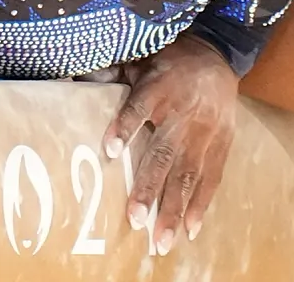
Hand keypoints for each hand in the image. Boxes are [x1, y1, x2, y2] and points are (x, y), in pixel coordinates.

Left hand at [96, 33, 239, 254]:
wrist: (217, 54)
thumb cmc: (170, 59)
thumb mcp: (141, 57)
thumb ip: (112, 72)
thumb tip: (72, 77)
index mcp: (159, 88)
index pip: (138, 107)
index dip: (126, 126)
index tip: (111, 149)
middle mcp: (182, 113)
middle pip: (164, 153)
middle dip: (149, 188)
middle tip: (134, 219)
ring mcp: (204, 132)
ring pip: (188, 174)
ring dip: (174, 209)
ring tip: (162, 239)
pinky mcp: (220, 144)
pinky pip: (211, 178)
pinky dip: (200, 205)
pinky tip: (190, 229)